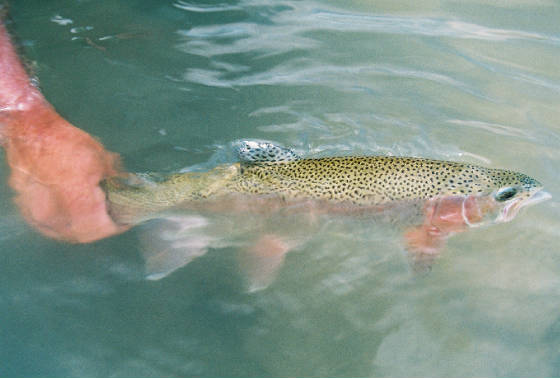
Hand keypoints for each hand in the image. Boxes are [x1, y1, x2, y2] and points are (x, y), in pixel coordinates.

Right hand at [2, 104, 128, 242]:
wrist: (32, 133)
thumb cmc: (68, 144)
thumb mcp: (102, 159)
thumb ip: (116, 179)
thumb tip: (128, 187)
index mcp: (78, 205)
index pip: (102, 229)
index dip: (117, 227)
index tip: (126, 222)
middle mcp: (57, 216)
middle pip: (83, 235)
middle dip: (99, 230)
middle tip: (110, 220)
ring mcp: (38, 214)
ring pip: (64, 233)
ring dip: (80, 230)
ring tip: (92, 219)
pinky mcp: (26, 208)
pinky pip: (47, 226)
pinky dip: (61, 225)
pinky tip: (69, 217)